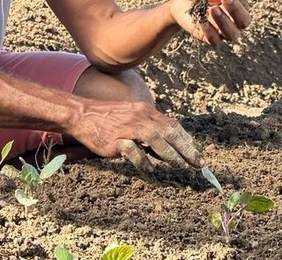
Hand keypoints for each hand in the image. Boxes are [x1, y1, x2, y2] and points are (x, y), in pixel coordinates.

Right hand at [70, 99, 204, 170]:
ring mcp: (127, 128)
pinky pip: (133, 150)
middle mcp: (139, 117)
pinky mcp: (115, 140)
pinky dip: (143, 160)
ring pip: (155, 138)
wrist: (81, 114)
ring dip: (171, 153)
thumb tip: (167, 146)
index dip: (187, 139)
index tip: (197, 153)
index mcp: (145, 111)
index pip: (172, 124)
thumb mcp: (131, 116)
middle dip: (187, 148)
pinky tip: (150, 170)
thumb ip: (148, 127)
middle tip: (199, 163)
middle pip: (169, 131)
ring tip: (181, 166)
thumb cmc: (107, 118)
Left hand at [171, 0, 250, 45]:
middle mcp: (234, 19)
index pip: (243, 3)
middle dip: (236, 9)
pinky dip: (210, 33)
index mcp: (238, 4)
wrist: (180, 1)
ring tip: (213, 9)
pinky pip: (215, 41)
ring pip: (232, 34)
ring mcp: (222, 30)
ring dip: (224, 22)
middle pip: (244, 21)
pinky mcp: (209, 38)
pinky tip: (202, 22)